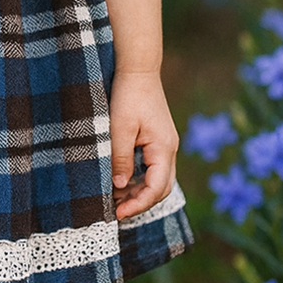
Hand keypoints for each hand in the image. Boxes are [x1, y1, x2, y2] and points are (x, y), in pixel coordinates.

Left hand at [109, 69, 178, 221]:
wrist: (138, 69)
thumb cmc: (129, 96)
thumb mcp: (120, 128)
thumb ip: (121, 158)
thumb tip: (120, 186)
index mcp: (164, 148)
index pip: (156, 188)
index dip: (138, 205)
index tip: (117, 213)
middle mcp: (169, 149)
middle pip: (161, 188)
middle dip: (139, 203)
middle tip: (115, 211)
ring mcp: (165, 145)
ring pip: (157, 179)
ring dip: (138, 192)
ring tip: (113, 200)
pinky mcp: (157, 140)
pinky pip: (152, 168)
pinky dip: (138, 179)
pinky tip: (120, 182)